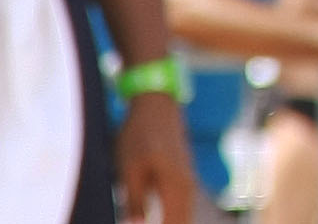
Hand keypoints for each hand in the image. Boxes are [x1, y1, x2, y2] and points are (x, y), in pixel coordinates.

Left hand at [112, 90, 194, 223]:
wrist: (156, 104)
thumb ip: (135, 201)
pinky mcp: (183, 177)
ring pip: (184, 216)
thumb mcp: (130, 167)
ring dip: (171, 222)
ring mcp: (187, 181)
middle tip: (137, 222)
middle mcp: (187, 187)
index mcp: (176, 187)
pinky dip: (173, 218)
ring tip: (145, 220)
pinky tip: (161, 218)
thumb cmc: (139, 134)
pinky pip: (182, 207)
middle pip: (183, 222)